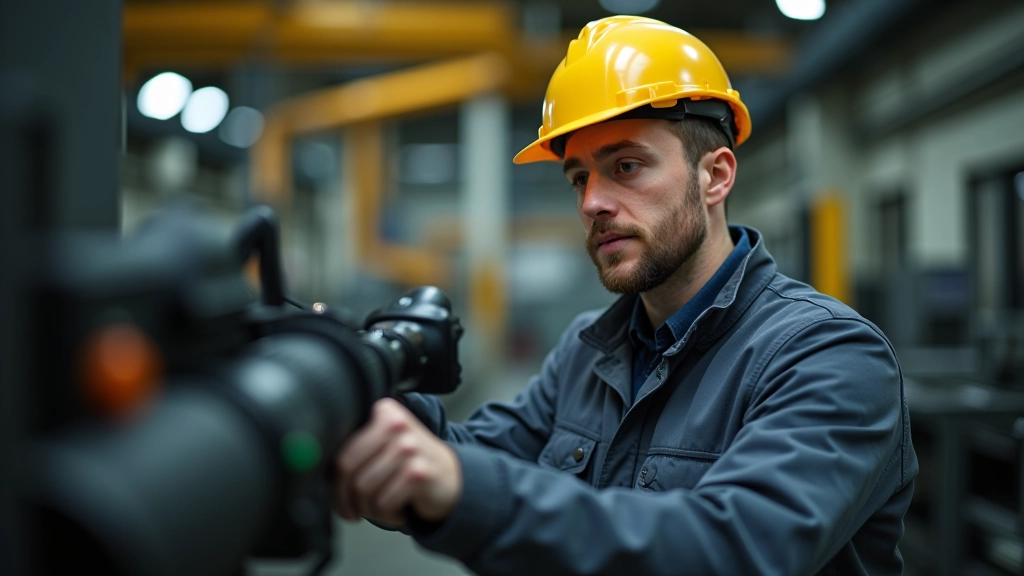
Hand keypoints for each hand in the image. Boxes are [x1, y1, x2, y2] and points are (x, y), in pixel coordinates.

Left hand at [334, 397, 461, 526]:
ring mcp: (409, 447)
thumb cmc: (410, 463)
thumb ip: (355, 449)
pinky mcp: (419, 472)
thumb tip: (314, 468)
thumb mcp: (384, 445)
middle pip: (349, 472)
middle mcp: (396, 424)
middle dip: (347, 500)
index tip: (337, 497)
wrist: (450, 477)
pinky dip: (388, 516)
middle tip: (352, 511)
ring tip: (382, 506)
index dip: (334, 483)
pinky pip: (384, 503)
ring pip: (365, 490)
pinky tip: (398, 510)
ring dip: (370, 509)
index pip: (342, 451)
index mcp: (383, 412)